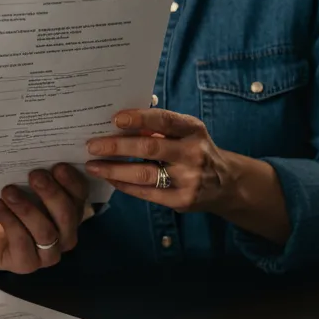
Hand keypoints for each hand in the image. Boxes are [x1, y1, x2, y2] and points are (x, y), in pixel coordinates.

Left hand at [0, 164, 88, 273]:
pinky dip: (10, 222)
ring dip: (27, 209)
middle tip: (34, 175)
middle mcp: (65, 234)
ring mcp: (48, 253)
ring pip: (46, 232)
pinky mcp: (26, 264)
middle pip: (67, 215)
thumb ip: (36, 175)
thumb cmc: (11, 205)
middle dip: (51, 194)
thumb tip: (37, 152)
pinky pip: (22, 243)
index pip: (80, 196)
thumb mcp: (24, 186)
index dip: (72, 181)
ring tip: (8, 191)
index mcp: (71, 212)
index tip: (57, 165)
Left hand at [84, 108, 233, 212]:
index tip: (115, 118)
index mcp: (193, 130)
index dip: (139, 118)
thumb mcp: (185, 132)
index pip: (164, 120)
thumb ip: (159, 126)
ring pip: (143, 174)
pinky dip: (124, 186)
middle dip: (116, 146)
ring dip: (113, 169)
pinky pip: (146, 193)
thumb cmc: (195, 150)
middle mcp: (193, 153)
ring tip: (93, 165)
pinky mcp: (182, 200)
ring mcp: (189, 179)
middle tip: (92, 145)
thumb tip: (119, 119)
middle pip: (149, 148)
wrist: (226, 184)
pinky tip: (109, 179)